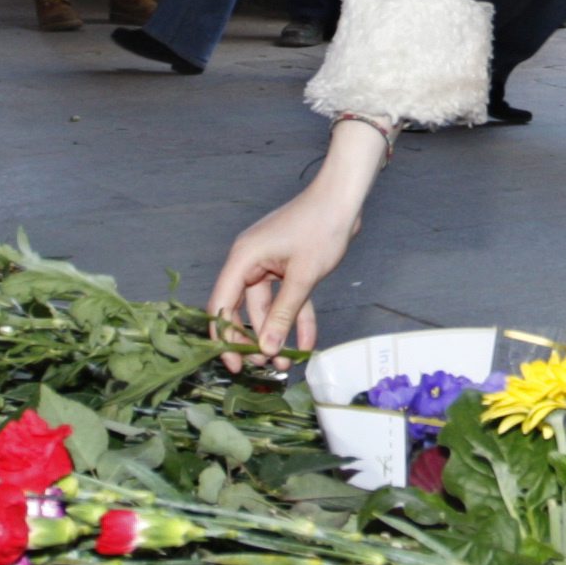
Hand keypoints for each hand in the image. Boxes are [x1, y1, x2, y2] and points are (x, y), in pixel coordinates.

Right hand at [209, 121, 389, 355]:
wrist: (344, 198)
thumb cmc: (321, 227)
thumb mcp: (302, 277)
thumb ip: (283, 314)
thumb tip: (266, 348)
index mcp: (243, 259)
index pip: (221, 304)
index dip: (224, 337)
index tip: (234, 364)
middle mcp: (249, 262)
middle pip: (241, 309)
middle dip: (254, 339)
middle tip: (266, 365)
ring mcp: (268, 264)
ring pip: (267, 308)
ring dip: (277, 333)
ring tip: (288, 361)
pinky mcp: (287, 267)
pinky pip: (286, 299)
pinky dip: (295, 318)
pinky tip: (306, 343)